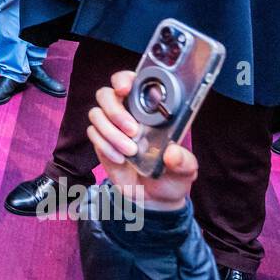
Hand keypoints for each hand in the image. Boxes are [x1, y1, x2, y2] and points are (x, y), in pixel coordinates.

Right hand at [87, 70, 199, 210]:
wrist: (152, 200)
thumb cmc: (171, 177)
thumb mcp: (185, 170)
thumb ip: (183, 162)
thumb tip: (172, 153)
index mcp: (150, 110)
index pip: (131, 81)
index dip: (124, 79)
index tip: (125, 89)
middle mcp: (128, 113)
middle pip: (106, 94)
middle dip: (115, 111)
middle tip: (132, 130)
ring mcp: (112, 127)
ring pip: (96, 114)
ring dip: (111, 132)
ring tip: (130, 151)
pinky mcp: (101, 142)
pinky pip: (93, 135)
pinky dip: (105, 147)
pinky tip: (120, 159)